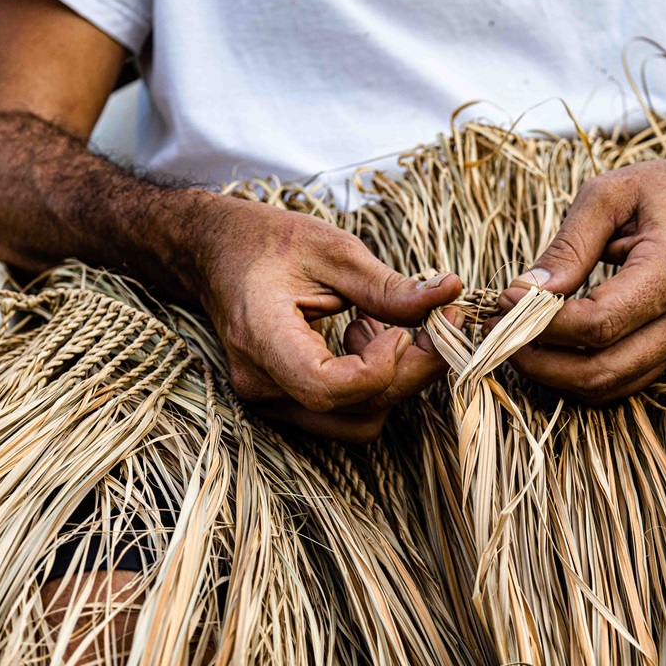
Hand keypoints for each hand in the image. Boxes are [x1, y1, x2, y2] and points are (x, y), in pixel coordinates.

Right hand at [176, 196, 462, 441]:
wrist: (215, 254)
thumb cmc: (267, 242)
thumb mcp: (332, 249)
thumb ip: (388, 285)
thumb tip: (450, 294)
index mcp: (261, 338)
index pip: (327, 387)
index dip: (380, 366)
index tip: (403, 327)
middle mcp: (261, 384)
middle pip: (355, 410)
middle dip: (409, 370)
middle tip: (436, 322)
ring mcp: (270, 401)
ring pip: (357, 422)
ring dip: (391, 380)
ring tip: (380, 325)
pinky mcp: (286, 404)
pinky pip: (345, 414)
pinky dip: (373, 383)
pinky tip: (365, 336)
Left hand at [497, 151, 665, 401]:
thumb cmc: (664, 190)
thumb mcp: (608, 196)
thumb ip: (568, 246)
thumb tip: (525, 292)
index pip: (598, 324)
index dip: (543, 322)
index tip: (505, 300)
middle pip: (601, 370)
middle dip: (539, 362)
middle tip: (499, 334)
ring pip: (610, 387)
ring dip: (554, 375)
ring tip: (516, 341)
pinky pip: (623, 381)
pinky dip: (579, 373)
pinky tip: (550, 347)